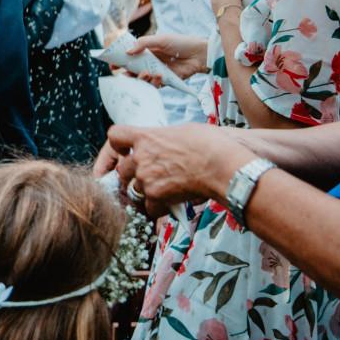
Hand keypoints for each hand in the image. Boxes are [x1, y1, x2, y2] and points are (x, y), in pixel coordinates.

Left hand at [107, 123, 255, 213]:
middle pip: (122, 169)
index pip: (115, 136)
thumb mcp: (183, 131)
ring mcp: (146, 178)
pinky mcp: (156, 196)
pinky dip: (158, 208)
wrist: (224, 167)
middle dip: (132, 175)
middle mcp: (141, 157)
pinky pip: (149, 207)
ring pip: (134, 190)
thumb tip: (165, 143)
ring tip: (165, 190)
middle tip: (149, 178)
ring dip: (146, 192)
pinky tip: (172, 203)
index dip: (117, 146)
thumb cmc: (211, 145)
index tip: (121, 153)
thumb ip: (164, 139)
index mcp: (146, 136)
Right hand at [128, 33, 207, 83]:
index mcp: (147, 51)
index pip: (130, 56)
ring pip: (143, 78)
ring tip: (145, 74)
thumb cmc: (181, 43)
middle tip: (125, 74)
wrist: (200, 53)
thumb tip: (127, 51)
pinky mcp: (166, 80)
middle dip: (128, 73)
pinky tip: (158, 76)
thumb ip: (143, 44)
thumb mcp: (160, 39)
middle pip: (134, 70)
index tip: (113, 65)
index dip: (120, 61)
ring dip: (141, 78)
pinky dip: (154, 82)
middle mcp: (150, 62)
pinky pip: (155, 84)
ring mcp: (157, 71)